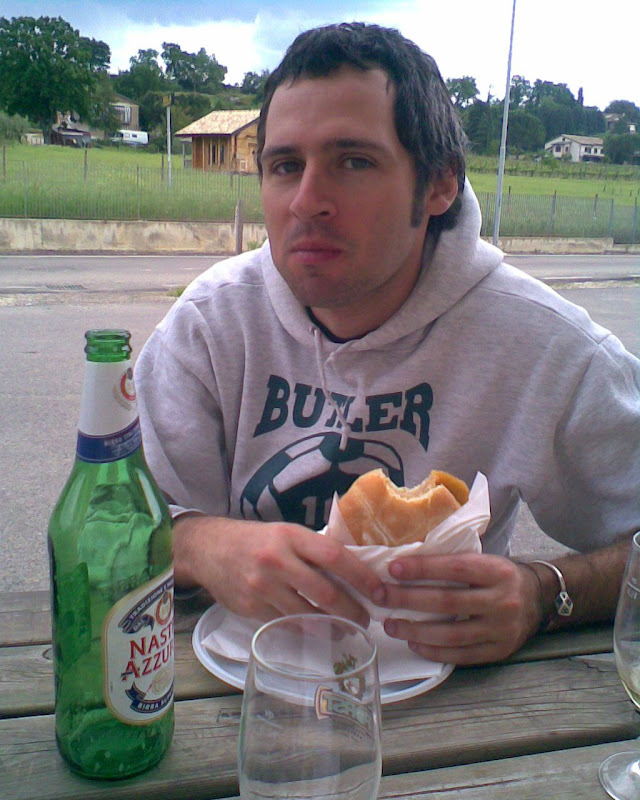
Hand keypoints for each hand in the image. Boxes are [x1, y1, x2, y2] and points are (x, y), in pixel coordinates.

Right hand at [174, 515, 383, 627]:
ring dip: (332, 625)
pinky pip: (286, 623)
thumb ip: (314, 550)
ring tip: (346, 628)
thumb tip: (356, 570)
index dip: (361, 576)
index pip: (335, 556)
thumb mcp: (285, 533)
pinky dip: (305, 628)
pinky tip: (316, 629)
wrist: (209, 548)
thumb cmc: (256, 540)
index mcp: (291, 536)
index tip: (379, 591)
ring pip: (307, 614)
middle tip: (366, 618)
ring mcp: (262, 586)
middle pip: (325, 592)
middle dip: (352, 610)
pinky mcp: (251, 608)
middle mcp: (277, 560)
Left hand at [378, 552, 541, 664]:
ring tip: (391, 624)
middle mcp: (501, 600)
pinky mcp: (498, 652)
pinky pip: (460, 655)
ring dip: (415, 630)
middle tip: (381, 597)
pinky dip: (434, 651)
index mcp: (496, 571)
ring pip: (451, 634)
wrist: (540, 599)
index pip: (454, 568)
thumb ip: (454, 563)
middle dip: (408, 599)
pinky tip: (414, 642)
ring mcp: (501, 630)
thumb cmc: (500, 576)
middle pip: (447, 602)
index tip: (393, 568)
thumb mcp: (485, 560)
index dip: (422, 568)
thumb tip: (407, 564)